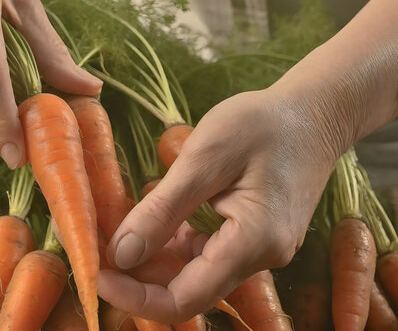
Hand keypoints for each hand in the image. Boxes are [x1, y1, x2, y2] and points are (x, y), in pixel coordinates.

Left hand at [98, 89, 345, 322]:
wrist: (314, 112)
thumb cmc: (262, 124)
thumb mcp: (204, 158)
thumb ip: (162, 209)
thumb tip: (121, 254)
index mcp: (253, 242)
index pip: (185, 299)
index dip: (135, 297)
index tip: (96, 274)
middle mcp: (260, 258)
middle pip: (187, 291)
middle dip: (138, 278)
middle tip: (98, 250)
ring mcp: (258, 250)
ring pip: (193, 273)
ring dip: (152, 260)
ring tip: (117, 232)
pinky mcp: (252, 238)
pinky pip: (205, 254)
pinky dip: (173, 244)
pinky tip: (152, 222)